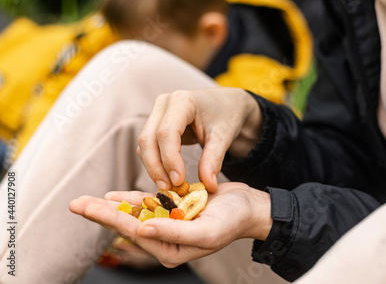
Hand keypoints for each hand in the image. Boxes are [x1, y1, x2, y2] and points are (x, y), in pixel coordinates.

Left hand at [69, 183, 271, 267]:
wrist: (248, 207)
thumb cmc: (232, 221)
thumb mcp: (206, 231)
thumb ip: (174, 232)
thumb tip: (141, 230)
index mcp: (171, 250)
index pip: (135, 231)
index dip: (109, 218)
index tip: (87, 207)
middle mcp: (166, 239)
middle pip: (128, 224)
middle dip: (101, 213)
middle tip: (76, 204)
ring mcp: (169, 224)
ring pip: (135, 214)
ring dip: (112, 206)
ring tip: (87, 201)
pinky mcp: (174, 210)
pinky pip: (149, 205)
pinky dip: (132, 199)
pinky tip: (115, 195)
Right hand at [137, 88, 262, 191]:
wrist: (228, 104)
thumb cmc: (227, 115)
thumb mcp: (223, 136)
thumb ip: (213, 160)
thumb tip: (208, 186)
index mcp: (182, 100)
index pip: (166, 132)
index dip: (169, 159)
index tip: (178, 181)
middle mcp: (164, 103)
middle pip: (148, 138)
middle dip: (156, 166)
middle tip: (169, 189)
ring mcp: (158, 112)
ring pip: (145, 144)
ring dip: (154, 167)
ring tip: (170, 187)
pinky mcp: (156, 123)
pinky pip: (149, 146)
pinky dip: (155, 162)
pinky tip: (168, 177)